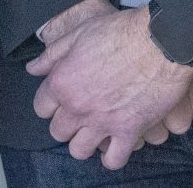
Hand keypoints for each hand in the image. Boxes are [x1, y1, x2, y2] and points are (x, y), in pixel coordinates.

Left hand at [28, 5, 192, 168]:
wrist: (159, 41)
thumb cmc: (120, 32)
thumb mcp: (79, 33)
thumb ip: (53, 54)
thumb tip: (33, 68)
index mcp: (62, 82)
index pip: (41, 107)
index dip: (50, 104)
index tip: (61, 100)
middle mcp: (78, 106)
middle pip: (58, 132)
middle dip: (66, 124)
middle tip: (79, 115)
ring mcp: (102, 122)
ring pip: (79, 150)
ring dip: (84, 143)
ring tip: (94, 133)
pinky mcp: (128, 131)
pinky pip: (113, 160)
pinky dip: (112, 158)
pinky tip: (114, 146)